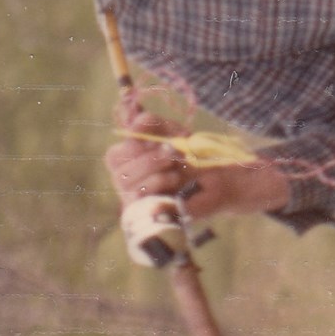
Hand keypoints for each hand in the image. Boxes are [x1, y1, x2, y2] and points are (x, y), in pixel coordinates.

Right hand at [103, 107, 289, 220]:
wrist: (220, 180)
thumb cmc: (194, 155)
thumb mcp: (173, 133)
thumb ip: (154, 124)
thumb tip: (138, 120)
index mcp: (131, 162)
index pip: (114, 155)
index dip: (131, 143)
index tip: (157, 137)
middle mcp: (128, 182)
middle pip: (117, 167)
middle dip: (145, 157)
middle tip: (170, 153)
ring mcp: (137, 200)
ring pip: (126, 182)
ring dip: (154, 169)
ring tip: (176, 168)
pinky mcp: (148, 215)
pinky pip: (140, 199)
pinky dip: (159, 185)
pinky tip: (175, 182)